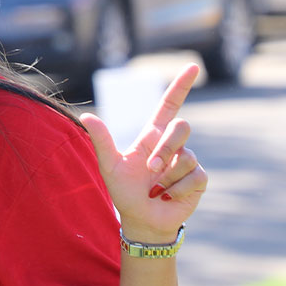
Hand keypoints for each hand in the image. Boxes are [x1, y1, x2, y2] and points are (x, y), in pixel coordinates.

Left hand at [81, 64, 207, 244]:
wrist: (141, 219)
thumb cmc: (124, 191)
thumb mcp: (109, 166)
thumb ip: (102, 141)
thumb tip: (86, 116)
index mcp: (152, 136)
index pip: (169, 105)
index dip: (181, 85)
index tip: (193, 67)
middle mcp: (172, 145)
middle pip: (182, 127)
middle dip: (166, 149)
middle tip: (151, 170)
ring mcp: (187, 161)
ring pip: (187, 156)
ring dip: (168, 176)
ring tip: (156, 188)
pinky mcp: (199, 179)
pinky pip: (194, 176)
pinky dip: (177, 190)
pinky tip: (168, 197)